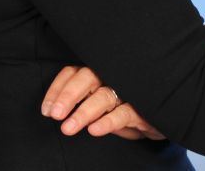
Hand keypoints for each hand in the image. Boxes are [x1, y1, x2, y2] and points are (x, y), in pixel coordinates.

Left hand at [41, 65, 165, 140]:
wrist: (158, 116)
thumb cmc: (123, 107)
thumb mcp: (99, 103)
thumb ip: (81, 100)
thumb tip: (53, 109)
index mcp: (98, 73)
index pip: (74, 72)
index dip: (58, 89)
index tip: (46, 110)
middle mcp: (112, 77)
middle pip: (88, 78)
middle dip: (69, 95)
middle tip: (54, 115)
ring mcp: (128, 92)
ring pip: (103, 96)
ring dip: (84, 112)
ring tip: (68, 128)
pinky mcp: (142, 109)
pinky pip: (124, 113)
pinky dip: (108, 121)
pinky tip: (94, 130)